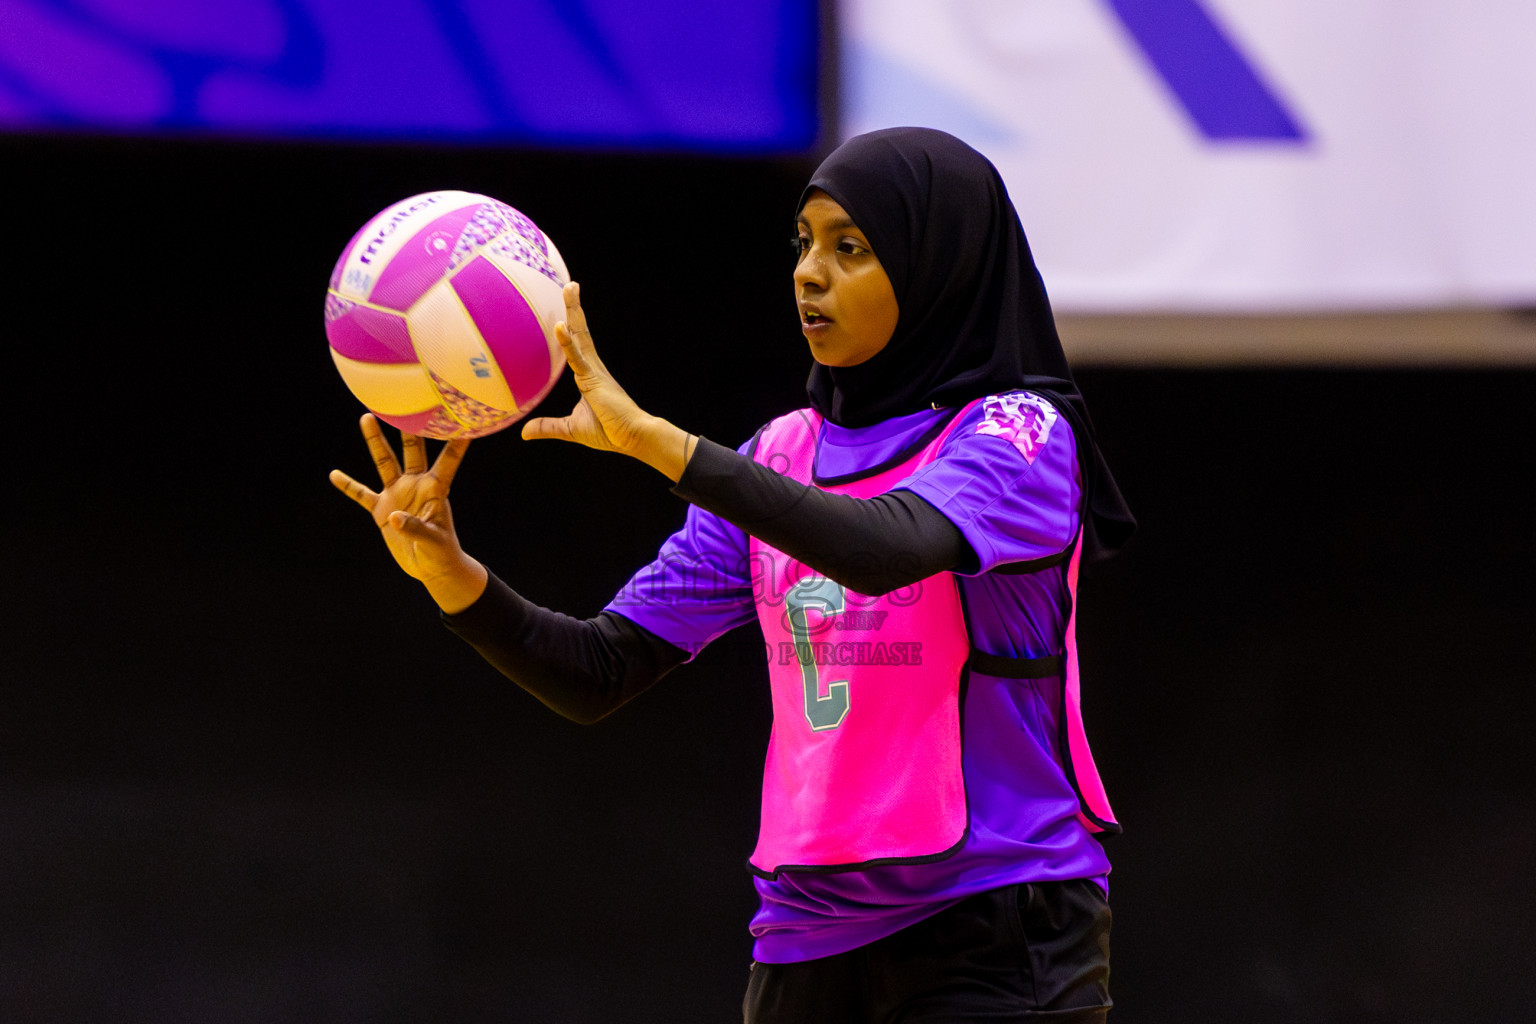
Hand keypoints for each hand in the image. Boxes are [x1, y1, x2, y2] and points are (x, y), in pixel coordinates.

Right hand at [330, 414, 487, 612]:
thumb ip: (414, 529)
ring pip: (384, 463)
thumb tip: (393, 517)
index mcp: (436, 490)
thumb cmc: (442, 554)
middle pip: (411, 451)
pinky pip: (362, 494)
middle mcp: (416, 485)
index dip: (456, 442)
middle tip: (404, 403)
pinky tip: (334, 474)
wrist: (432, 568)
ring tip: (366, 418)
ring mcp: (397, 495)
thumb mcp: (433, 543)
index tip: (463, 418)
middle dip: (408, 429)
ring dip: (376, 442)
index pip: (448, 461)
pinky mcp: (382, 510)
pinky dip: (349, 486)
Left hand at [521, 281, 695, 479]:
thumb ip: (548, 426)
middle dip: (574, 308)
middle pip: (580, 331)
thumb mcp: (570, 428)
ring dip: (574, 311)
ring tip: (570, 288)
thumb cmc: (609, 432)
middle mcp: (592, 367)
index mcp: (588, 375)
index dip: (570, 327)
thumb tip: (524, 432)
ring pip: (581, 335)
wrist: (632, 437)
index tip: (564, 310)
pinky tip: (560, 326)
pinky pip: (578, 357)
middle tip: (571, 285)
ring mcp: (593, 370)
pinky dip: (568, 342)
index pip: (576, 344)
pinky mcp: (593, 379)